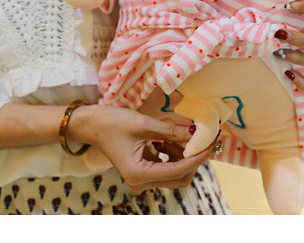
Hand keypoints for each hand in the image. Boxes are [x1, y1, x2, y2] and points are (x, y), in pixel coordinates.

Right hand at [68, 104, 216, 191]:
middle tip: (203, 138)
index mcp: (140, 174)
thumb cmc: (112, 123)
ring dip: (183, 154)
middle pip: (180, 177)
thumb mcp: (143, 124)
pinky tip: (168, 137)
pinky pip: (166, 166)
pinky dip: (173, 152)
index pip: (179, 170)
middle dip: (194, 158)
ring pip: (175, 172)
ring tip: (179, 133)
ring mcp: (142, 178)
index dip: (198, 157)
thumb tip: (195, 132)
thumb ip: (170, 130)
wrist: (91, 124)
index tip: (212, 143)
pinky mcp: (143, 170)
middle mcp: (141, 182)